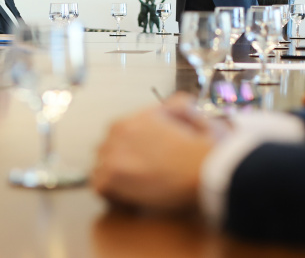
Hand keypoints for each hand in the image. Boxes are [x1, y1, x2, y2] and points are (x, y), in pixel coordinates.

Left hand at [91, 93, 217, 210]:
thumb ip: (174, 105)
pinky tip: (133, 199)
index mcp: (128, 120)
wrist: (203, 167)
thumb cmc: (198, 146)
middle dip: (120, 165)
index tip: (142, 162)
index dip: (129, 152)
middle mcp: (114, 133)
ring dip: (115, 180)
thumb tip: (174, 105)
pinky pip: (101, 189)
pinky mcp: (110, 178)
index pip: (115, 138)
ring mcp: (110, 155)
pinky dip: (114, 196)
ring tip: (137, 190)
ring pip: (101, 170)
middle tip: (140, 178)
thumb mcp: (187, 112)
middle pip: (105, 153)